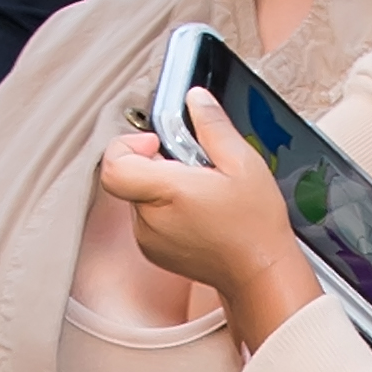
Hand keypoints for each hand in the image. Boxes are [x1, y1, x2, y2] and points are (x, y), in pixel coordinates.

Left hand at [95, 92, 316, 345]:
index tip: (155, 142)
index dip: (128, 144)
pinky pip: (146, 216)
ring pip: (138, 195)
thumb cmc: (255, 225)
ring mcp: (147, 238)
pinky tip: (196, 210)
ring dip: (161, 186)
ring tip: (199, 191)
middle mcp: (149, 219)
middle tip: (192, 167)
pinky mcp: (152, 250)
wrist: (258, 272)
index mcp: (167, 193)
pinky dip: (164, 207)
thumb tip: (195, 100)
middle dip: (155, 163)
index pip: (114, 165)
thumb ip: (213, 126)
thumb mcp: (243, 163)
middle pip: (129, 175)